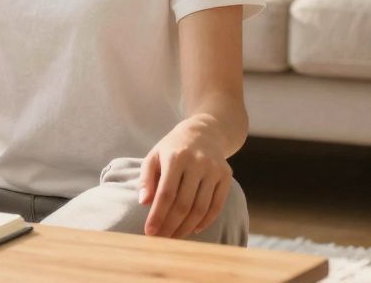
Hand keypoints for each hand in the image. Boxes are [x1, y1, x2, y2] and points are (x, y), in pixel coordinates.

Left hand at [138, 119, 232, 238]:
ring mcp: (214, 170)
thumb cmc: (173, 148)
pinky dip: (205, 221)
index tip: (149, 232)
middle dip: (171, 226)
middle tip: (161, 239)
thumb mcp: (154, 156)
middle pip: (184, 204)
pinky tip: (193, 229)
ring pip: (200, 208)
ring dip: (186, 227)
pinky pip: (216, 205)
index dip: (158, 215)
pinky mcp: (226, 176)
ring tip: (174, 237)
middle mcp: (198, 162)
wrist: (205, 132)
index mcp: (176, 157)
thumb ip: (146, 178)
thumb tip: (144, 202)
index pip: (166, 193)